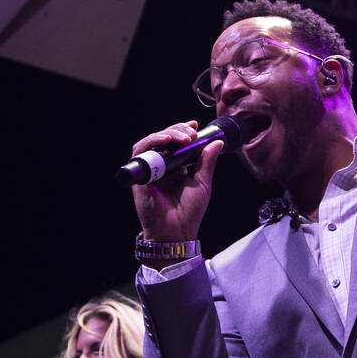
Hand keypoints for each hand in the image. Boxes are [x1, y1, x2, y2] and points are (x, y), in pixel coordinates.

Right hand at [131, 120, 222, 244]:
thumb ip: (207, 162)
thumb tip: (217, 142)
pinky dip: (152, 142)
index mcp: (174, 167)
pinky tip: (166, 141)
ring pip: (150, 141)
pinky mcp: (139, 176)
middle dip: (177, 130)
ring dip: (167, 134)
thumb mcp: (203, 183)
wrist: (177, 232)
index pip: (175, 142)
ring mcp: (149, 171)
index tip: (195, 126)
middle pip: (163, 138)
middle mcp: (160, 167)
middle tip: (191, 133)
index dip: (182, 130)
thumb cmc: (189, 212)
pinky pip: (140, 152)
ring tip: (183, 137)